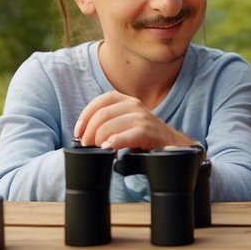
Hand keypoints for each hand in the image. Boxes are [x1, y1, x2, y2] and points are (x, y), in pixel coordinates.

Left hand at [74, 91, 194, 151]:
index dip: (85, 116)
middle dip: (89, 133)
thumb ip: (108, 123)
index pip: (100, 102)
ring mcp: (142, 117)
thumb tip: (83, 134)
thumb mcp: (125, 123)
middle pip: (101, 115)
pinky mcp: (149, 131)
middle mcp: (134, 105)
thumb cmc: (145, 136)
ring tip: (98, 149)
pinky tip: (109, 148)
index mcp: (126, 101)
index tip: (79, 132)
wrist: (171, 143)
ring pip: (110, 125)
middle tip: (88, 146)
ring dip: (98, 139)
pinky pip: (128, 134)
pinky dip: (115, 141)